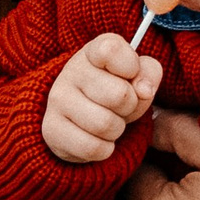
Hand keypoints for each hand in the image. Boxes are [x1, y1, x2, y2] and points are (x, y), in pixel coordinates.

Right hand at [43, 33, 161, 164]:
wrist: (77, 117)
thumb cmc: (113, 90)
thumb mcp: (136, 76)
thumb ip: (148, 73)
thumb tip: (144, 90)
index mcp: (94, 51)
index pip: (112, 50)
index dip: (131, 66)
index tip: (130, 74)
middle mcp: (71, 71)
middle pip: (120, 95)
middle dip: (130, 107)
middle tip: (121, 107)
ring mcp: (57, 100)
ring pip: (106, 124)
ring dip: (117, 130)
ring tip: (109, 122)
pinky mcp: (51, 129)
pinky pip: (93, 147)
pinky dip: (104, 149)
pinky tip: (98, 138)